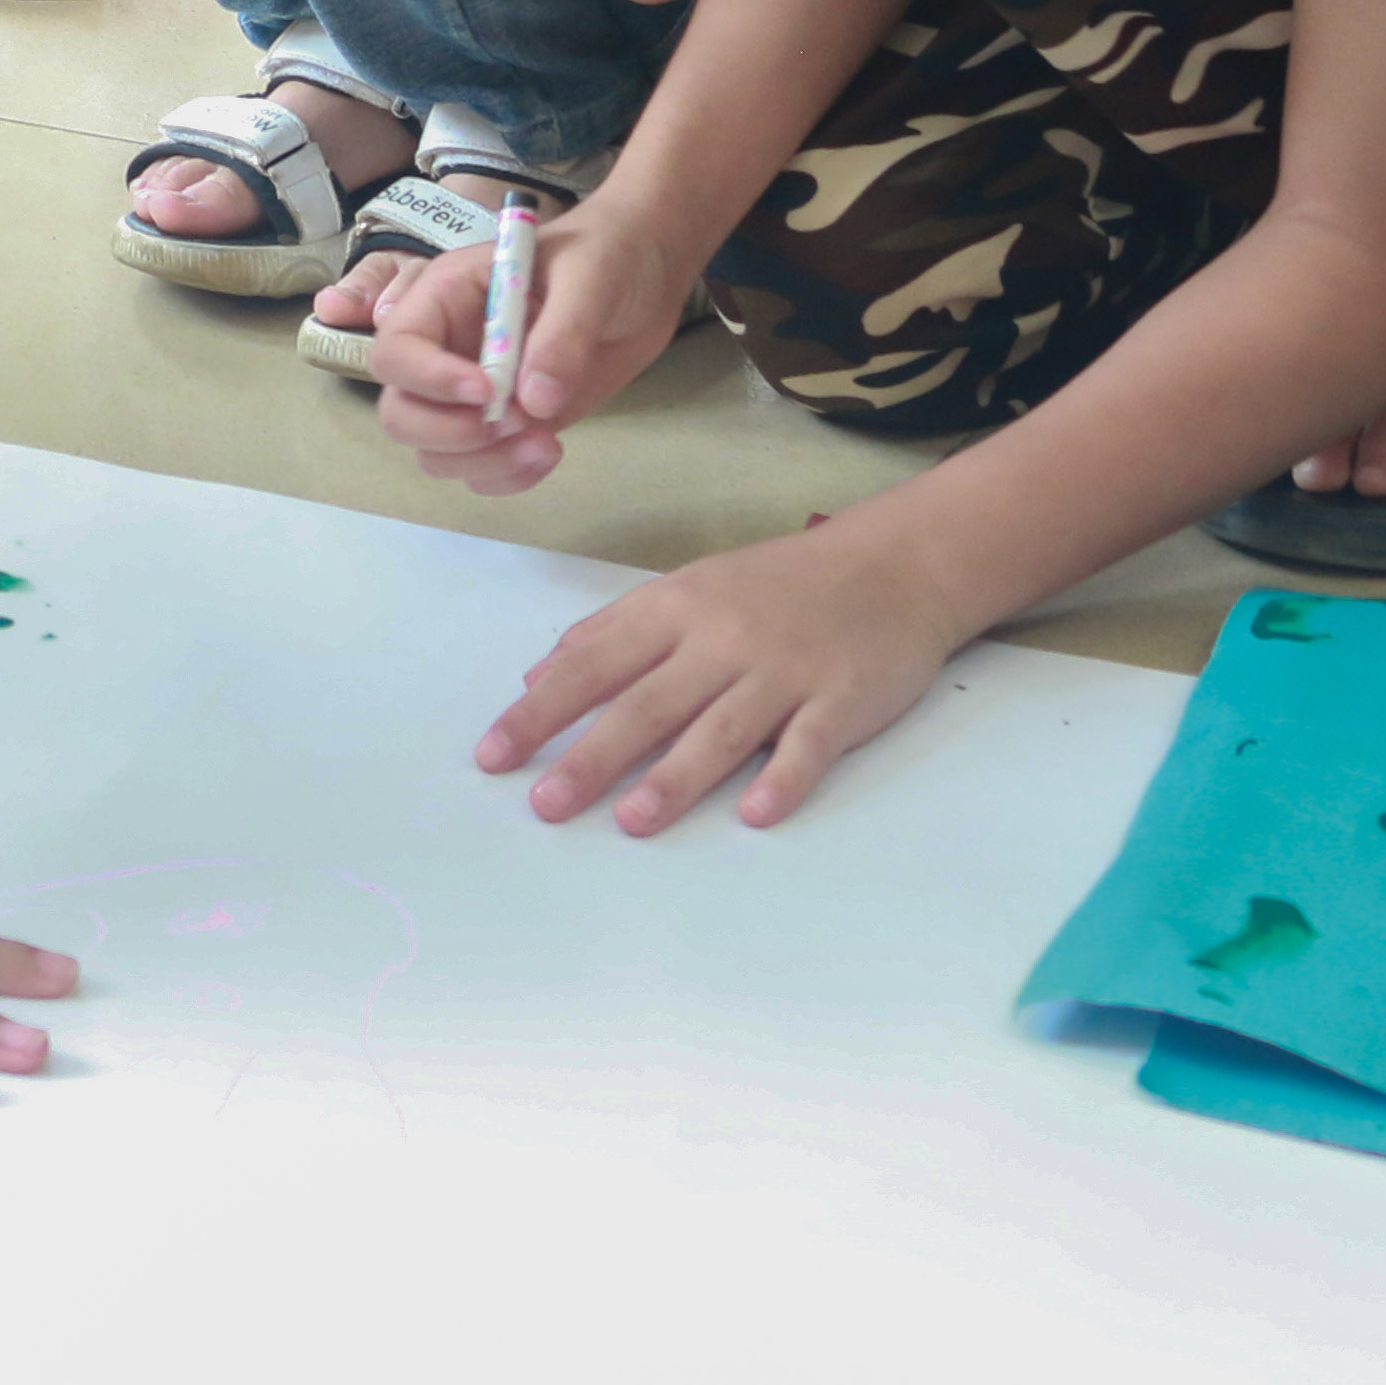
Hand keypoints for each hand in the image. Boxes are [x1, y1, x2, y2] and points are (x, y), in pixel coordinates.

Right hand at [365, 188, 697, 492]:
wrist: (646, 278)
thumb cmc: (608, 254)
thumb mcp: (590, 276)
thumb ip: (561, 334)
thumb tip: (535, 404)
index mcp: (445, 297)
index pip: (396, 350)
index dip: (428, 379)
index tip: (487, 392)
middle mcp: (447, 350)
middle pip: (401, 412)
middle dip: (448, 434)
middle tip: (513, 425)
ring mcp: (475, 394)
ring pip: (436, 453)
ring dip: (484, 462)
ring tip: (546, 443)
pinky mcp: (508, 425)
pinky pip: (480, 470)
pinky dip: (507, 478)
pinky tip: (550, 452)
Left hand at [478, 520, 969, 833]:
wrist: (892, 564)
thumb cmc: (777, 584)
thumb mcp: (686, 589)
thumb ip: (612, 632)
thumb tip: (538, 676)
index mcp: (675, 610)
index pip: (593, 664)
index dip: (541, 711)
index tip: (493, 755)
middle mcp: (722, 638)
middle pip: (647, 703)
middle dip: (592, 755)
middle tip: (546, 804)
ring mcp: (784, 669)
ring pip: (721, 728)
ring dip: (676, 777)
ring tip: (631, 821)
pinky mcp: (841, 698)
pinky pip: (809, 743)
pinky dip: (783, 777)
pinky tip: (755, 814)